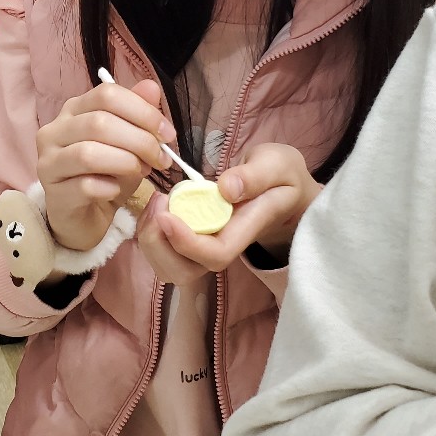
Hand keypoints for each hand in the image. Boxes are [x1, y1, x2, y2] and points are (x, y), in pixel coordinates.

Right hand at [37, 79, 174, 251]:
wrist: (84, 218)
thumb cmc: (106, 176)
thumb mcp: (128, 143)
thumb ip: (138, 114)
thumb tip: (151, 87)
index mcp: (74, 110)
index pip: (106, 95)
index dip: (142, 111)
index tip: (167, 133)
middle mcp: (55, 131)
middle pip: (99, 123)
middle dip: (140, 140)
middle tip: (161, 159)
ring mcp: (49, 162)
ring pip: (88, 154)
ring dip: (126, 163)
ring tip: (142, 173)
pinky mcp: (54, 194)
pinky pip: (85, 186)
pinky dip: (110, 188)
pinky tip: (116, 191)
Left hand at [136, 143, 320, 285]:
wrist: (284, 191)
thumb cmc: (281, 177)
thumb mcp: (278, 164)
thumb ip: (256, 175)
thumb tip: (227, 189)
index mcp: (246, 229)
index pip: (216, 254)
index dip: (187, 242)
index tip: (166, 214)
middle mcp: (224, 246)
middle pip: (185, 272)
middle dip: (160, 244)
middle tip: (159, 202)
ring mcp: (207, 247)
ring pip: (170, 268)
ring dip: (151, 240)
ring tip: (156, 202)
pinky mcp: (194, 241)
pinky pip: (165, 252)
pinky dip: (151, 232)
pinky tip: (158, 205)